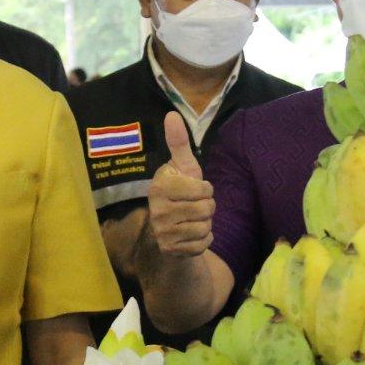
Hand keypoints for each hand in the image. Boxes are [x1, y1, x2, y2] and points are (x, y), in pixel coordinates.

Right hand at [146, 112, 213, 257]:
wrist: (171, 230)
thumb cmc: (181, 193)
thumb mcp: (183, 167)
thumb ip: (178, 143)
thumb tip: (172, 114)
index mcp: (160, 187)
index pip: (203, 189)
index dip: (205, 189)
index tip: (195, 190)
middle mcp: (157, 210)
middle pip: (206, 209)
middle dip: (207, 208)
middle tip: (195, 206)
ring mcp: (162, 232)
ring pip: (205, 227)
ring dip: (206, 224)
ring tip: (193, 220)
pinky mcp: (170, 250)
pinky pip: (202, 244)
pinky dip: (203, 240)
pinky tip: (191, 235)